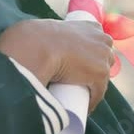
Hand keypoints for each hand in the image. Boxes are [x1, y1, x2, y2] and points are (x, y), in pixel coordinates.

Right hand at [0, 19, 114, 112]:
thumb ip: (45, 30)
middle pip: (103, 59)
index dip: (91, 55)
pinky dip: (91, 101)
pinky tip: (85, 107)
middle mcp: (102, 39)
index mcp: (91, 26)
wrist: (37, 45)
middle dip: (95, 70)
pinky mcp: (100, 76)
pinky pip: (98, 93)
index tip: (79, 65)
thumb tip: (29, 36)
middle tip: (77, 81)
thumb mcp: (48, 28)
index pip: (98, 43)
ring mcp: (103, 58)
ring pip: (102, 77)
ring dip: (93, 87)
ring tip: (78, 96)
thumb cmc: (37, 36)